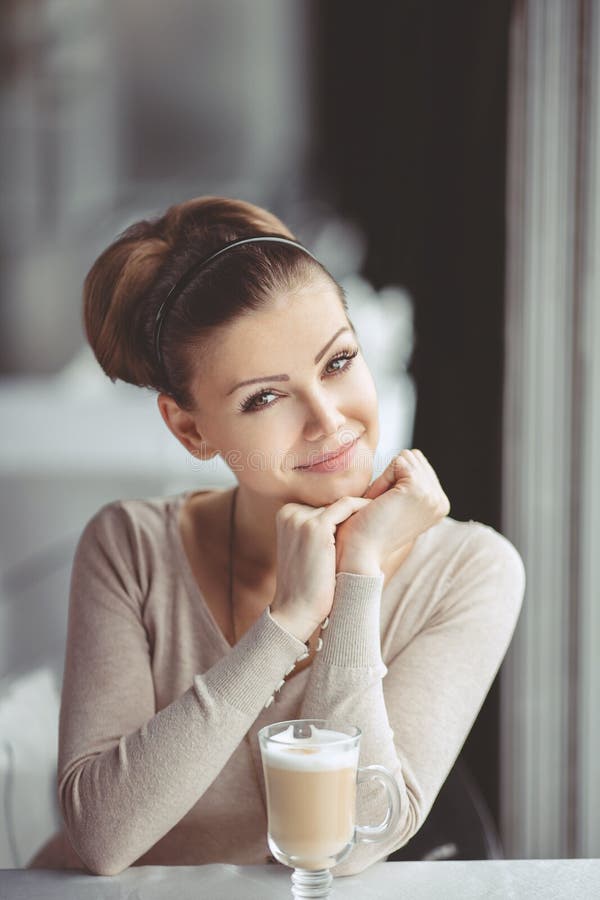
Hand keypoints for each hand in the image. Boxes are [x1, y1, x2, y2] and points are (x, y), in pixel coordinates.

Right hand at [270, 495, 370, 641]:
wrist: (296, 610)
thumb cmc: (306, 584)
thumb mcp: (306, 550)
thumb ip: (317, 530)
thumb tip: (343, 520)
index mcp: (285, 515)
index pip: (321, 505)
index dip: (344, 513)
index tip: (365, 515)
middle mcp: (290, 512)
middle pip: (330, 503)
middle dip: (353, 511)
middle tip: (377, 513)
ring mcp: (301, 518)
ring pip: (340, 503)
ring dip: (361, 509)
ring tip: (379, 514)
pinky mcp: (315, 527)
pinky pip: (347, 506)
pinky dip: (363, 508)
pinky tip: (375, 516)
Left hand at [335, 449, 449, 569]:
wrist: (360, 553)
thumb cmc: (369, 529)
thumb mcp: (398, 505)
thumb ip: (409, 485)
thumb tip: (410, 456)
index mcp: (439, 505)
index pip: (418, 465)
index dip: (395, 480)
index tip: (388, 507)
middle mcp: (441, 501)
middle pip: (413, 458)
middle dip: (392, 476)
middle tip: (382, 506)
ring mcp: (432, 495)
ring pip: (405, 458)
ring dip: (386, 479)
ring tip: (381, 505)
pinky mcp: (418, 489)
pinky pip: (397, 462)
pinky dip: (383, 479)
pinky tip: (379, 502)